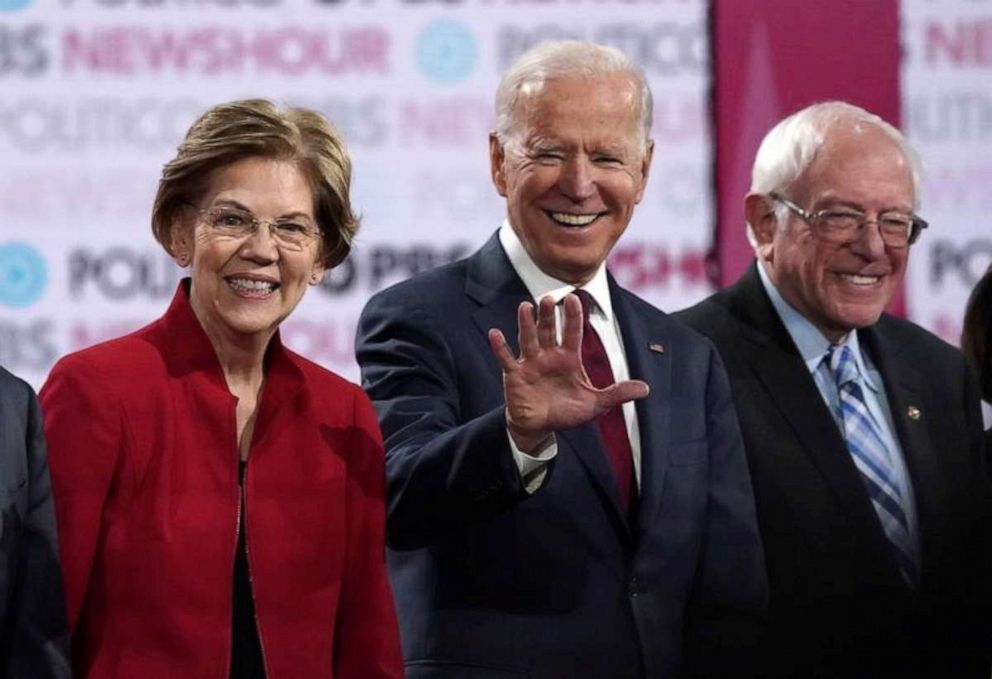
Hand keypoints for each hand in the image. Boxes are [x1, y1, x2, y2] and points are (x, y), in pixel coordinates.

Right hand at [488, 293, 648, 451]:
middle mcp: (549, 355)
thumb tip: (646, 389)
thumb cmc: (567, 413)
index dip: (574, 317)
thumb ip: (618, 394)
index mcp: (569, 358)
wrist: (541, 428)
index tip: (575, 299)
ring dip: (526, 324)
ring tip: (525, 307)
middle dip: (549, 316)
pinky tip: (495, 333)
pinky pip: (506, 359)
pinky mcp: (514, 375)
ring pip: (528, 339)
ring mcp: (530, 363)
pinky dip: (500, 347)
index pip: (573, 332)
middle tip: (549, 298)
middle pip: (549, 331)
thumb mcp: (596, 405)